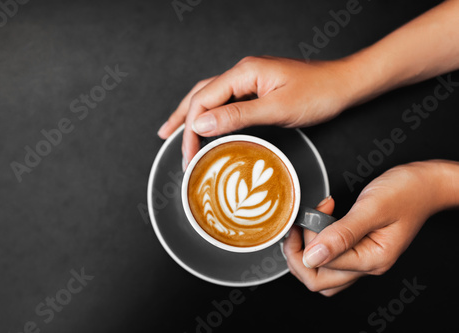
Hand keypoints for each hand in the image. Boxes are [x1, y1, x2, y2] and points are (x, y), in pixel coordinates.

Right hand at [157, 56, 358, 167]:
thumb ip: (238, 116)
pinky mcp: (258, 88)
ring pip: (210, 96)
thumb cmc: (319, 93)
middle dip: (182, 118)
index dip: (191, 128)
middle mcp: (243, 72)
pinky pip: (226, 100)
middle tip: (166, 139)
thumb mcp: (276, 108)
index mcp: (244, 72)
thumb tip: (202, 123)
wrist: (345, 85)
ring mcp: (250, 79)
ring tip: (174, 130)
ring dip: (191, 114)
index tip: (188, 154)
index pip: (203, 99)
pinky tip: (207, 123)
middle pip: (200, 94)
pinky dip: (211, 113)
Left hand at [283, 161, 456, 295]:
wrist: (425, 184)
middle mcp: (367, 266)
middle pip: (318, 280)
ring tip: (308, 224)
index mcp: (372, 260)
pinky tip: (320, 223)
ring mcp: (363, 259)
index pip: (322, 267)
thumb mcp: (371, 209)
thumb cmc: (406, 192)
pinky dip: (318, 244)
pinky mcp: (360, 249)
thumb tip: (312, 257)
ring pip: (323, 274)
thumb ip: (341, 234)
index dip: (308, 242)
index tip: (309, 216)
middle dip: (300, 253)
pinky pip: (331, 259)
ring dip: (307, 252)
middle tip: (301, 224)